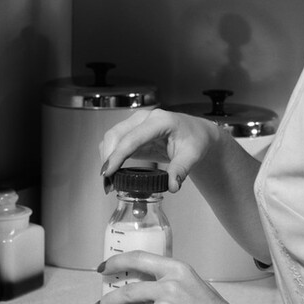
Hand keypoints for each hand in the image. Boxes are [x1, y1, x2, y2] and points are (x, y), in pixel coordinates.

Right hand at [99, 108, 220, 192]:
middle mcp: (145, 118)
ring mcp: (136, 123)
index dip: (118, 155)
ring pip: (112, 137)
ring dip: (106, 157)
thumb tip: (172, 186)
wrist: (196, 133)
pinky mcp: (132, 131)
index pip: (133, 137)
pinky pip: (115, 141)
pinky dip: (110, 156)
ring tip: (109, 181)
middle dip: (108, 158)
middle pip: (116, 135)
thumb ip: (181, 170)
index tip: (108, 172)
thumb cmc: (195, 139)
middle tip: (107, 183)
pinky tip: (113, 172)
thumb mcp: (192, 155)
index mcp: (160, 121)